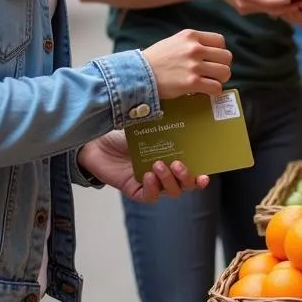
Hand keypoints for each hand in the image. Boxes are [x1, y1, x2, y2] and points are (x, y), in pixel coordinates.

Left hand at [78, 131, 208, 201]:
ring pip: (171, 192)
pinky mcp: (135, 190)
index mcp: (171, 157)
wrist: (96, 141)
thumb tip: (181, 104)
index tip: (206, 174)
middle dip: (186, 177)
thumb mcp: (147, 124)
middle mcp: (164, 173)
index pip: (193, 171)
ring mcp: (151, 183)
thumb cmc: (121, 133)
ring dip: (169, 181)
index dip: (202, 176)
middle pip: (185, 185)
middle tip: (178, 165)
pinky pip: (150, 196)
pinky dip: (152, 188)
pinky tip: (147, 176)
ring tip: (158, 165)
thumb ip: (164, 121)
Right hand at [143, 29, 232, 100]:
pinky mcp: (192, 83)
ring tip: (210, 82)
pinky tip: (205, 91)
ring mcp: (194, 66)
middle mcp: (195, 48)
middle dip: (222, 66)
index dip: (219, 51)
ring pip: (225, 72)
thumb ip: (192, 43)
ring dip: (220, 79)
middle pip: (226, 57)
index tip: (212, 59)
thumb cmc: (155, 59)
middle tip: (213, 73)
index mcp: (191, 36)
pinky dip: (214, 91)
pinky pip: (216, 88)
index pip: (220, 41)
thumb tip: (210, 52)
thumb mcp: (174, 42)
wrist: (138, 74)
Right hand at [211, 0, 296, 16]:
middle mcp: (246, 5)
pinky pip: (266, 10)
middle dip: (288, 7)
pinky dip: (279, 7)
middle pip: (271, 9)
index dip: (281, 2)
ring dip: (285, 8)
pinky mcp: (249, 10)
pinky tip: (291, 0)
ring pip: (270, 12)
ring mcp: (247, 9)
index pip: (266, 2)